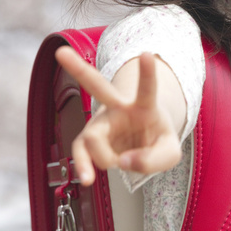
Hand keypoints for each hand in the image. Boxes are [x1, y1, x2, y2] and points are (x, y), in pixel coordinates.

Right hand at [55, 46, 182, 185]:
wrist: (144, 147)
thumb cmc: (158, 142)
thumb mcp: (170, 154)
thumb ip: (154, 160)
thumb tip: (124, 161)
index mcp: (145, 105)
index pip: (147, 87)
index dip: (147, 72)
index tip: (146, 53)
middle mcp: (119, 109)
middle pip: (98, 87)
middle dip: (79, 69)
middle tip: (61, 52)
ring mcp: (101, 123)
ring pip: (91, 137)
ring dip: (105, 158)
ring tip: (118, 164)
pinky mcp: (90, 139)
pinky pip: (81, 152)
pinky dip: (84, 167)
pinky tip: (87, 178)